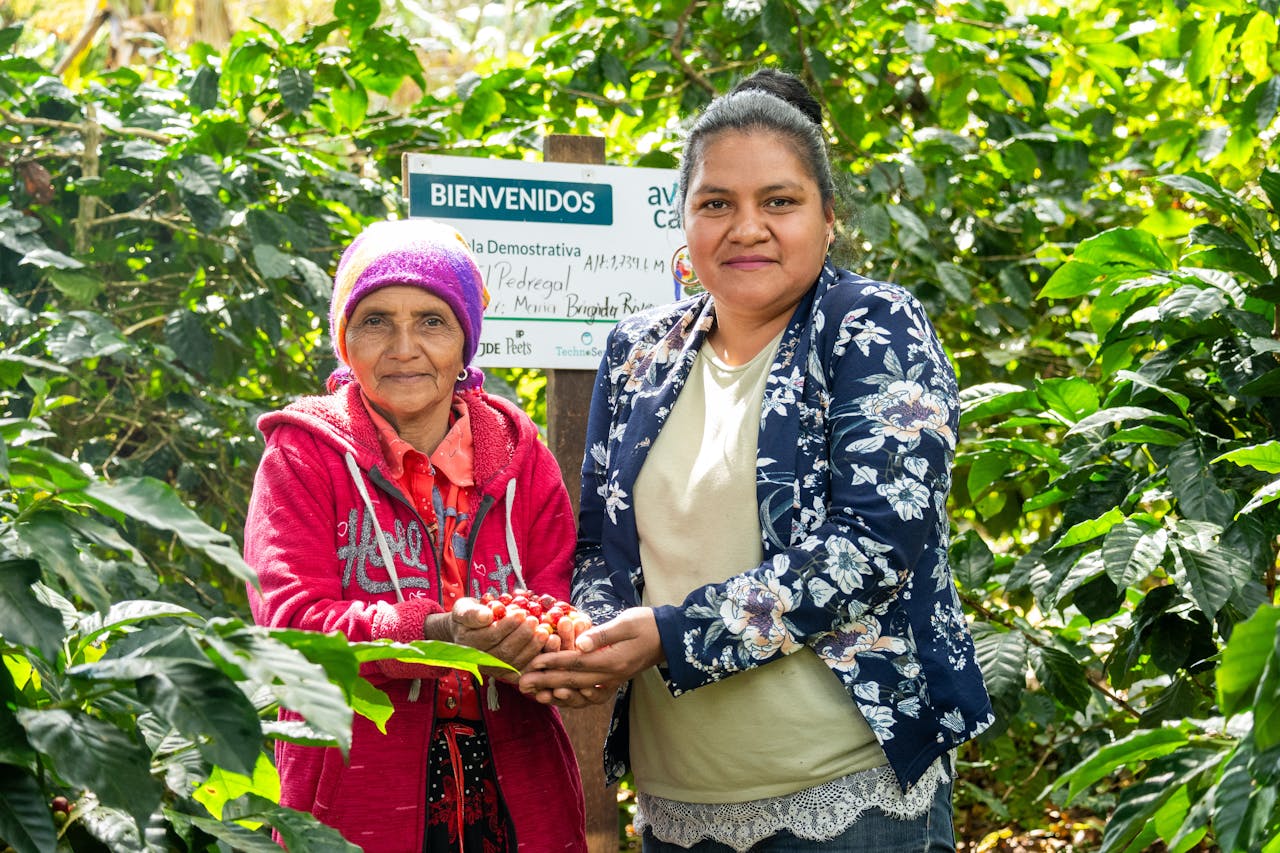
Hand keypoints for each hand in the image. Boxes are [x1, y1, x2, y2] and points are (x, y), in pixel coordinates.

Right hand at [426, 598, 553, 680]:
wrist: (468, 631)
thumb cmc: (471, 615)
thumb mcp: (464, 608)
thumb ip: (472, 613)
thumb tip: (486, 616)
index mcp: (469, 645)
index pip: (491, 636)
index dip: (507, 625)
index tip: (521, 612)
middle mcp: (481, 662)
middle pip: (505, 652)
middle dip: (523, 636)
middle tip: (535, 621)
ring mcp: (494, 670)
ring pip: (515, 663)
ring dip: (532, 648)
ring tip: (544, 631)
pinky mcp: (507, 675)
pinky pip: (523, 671)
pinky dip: (536, 661)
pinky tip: (548, 648)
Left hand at [518, 607, 663, 706]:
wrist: (670, 638)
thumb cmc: (647, 625)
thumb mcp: (626, 623)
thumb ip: (602, 634)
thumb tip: (579, 642)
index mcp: (612, 660)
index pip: (575, 663)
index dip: (552, 663)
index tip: (531, 664)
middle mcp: (611, 675)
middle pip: (572, 681)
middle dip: (545, 683)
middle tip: (522, 685)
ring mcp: (613, 681)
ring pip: (579, 692)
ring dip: (555, 694)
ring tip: (535, 695)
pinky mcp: (614, 681)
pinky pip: (590, 694)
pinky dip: (574, 697)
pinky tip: (560, 697)